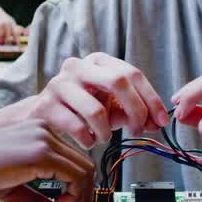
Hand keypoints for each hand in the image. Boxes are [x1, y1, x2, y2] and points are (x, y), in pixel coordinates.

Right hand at [0, 119, 94, 201]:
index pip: (75, 165)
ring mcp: (45, 140)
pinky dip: (73, 199)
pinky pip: (76, 177)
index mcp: (41, 136)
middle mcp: (47, 133)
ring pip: (86, 172)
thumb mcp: (14, 189)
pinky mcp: (41, 152)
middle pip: (86, 168)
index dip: (77, 196)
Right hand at [31, 53, 170, 147]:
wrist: (40, 116)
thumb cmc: (80, 109)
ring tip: (104, 138)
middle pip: (118, 81)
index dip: (151, 98)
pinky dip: (88, 140)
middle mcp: (78, 66)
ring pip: (96, 110)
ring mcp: (60, 84)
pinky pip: (77, 127)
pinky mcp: (46, 104)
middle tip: (139, 131)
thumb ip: (132, 111)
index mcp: (98, 61)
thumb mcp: (109, 106)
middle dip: (136, 110)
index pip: (132, 73)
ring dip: (107, 132)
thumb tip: (155, 122)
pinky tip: (87, 141)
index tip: (162, 121)